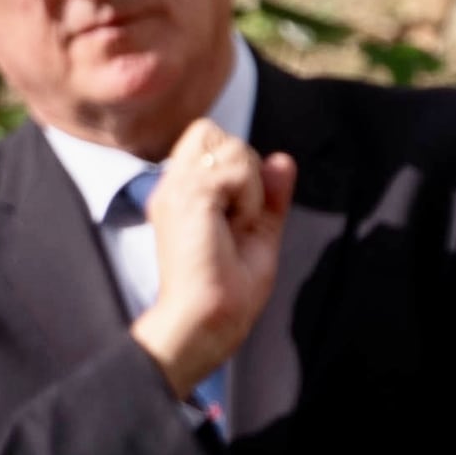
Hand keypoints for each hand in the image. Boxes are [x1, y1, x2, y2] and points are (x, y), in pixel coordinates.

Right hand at [133, 116, 296, 396]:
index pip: (211, 138)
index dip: (239, 170)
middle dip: (245, 174)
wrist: (209, 319)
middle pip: (219, 135)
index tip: (238, 215)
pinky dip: (249, 199)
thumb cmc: (230, 290)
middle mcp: (173, 185)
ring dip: (249, 188)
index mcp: (183, 192)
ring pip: (232, 147)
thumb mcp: (260, 233)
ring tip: (234, 226)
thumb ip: (270, 195)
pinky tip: (233, 228)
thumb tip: (282, 159)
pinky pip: (237, 169)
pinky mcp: (188, 195)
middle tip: (236, 221)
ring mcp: (176, 187)